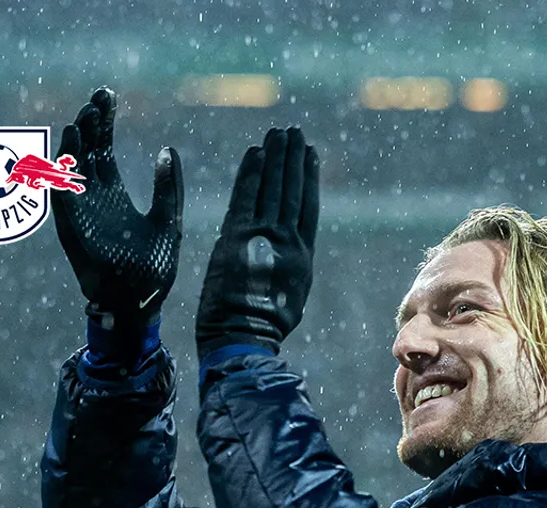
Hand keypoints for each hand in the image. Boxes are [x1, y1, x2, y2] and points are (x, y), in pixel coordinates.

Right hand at [51, 87, 182, 322]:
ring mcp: (80, 212)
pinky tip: (71, 147)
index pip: (103, 148)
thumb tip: (167, 149)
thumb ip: (169, 188)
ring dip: (76, 141)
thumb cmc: (153, 269)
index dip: (104, 122)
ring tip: (85, 116)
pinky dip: (64, 170)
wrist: (141, 304)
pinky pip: (63, 194)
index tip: (107, 95)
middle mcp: (92, 198)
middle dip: (90, 123)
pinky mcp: (73, 227)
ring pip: (71, 167)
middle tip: (98, 98)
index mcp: (113, 194)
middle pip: (85, 151)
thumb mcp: (168, 221)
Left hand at [195, 126, 318, 359]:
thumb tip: (291, 249)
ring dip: (275, 158)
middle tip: (294, 132)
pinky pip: (246, 196)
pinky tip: (255, 152)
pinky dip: (251, 172)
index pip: (307, 207)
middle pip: (292, 191)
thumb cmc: (263, 324)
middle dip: (293, 159)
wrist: (241, 335)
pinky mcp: (236, 236)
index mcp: (302, 256)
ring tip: (279, 133)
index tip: (310, 154)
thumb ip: (291, 265)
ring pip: (272, 188)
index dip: (309, 177)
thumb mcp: (291, 294)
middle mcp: (286, 242)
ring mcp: (262, 237)